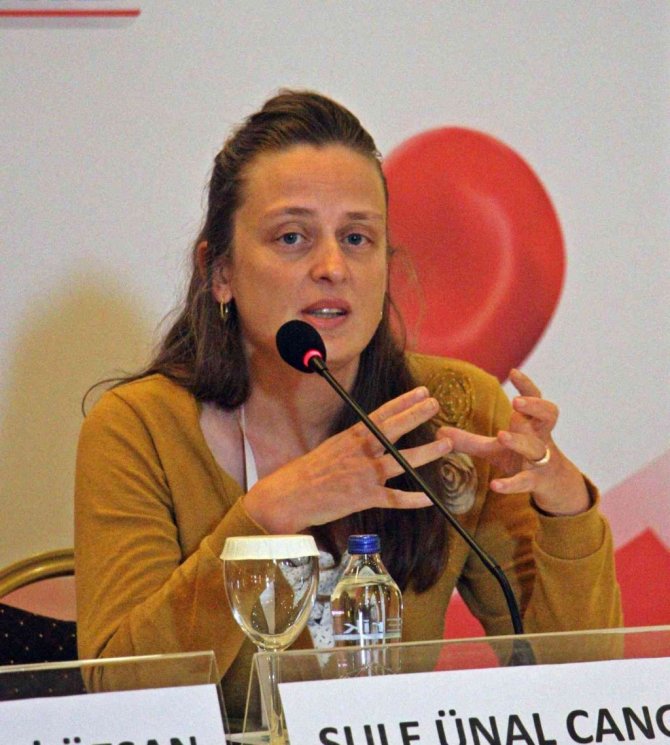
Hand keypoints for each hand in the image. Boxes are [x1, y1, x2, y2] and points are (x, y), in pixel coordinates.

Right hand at [243, 386, 453, 532]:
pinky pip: (393, 499)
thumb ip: (354, 444)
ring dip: (426, 453)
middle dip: (416, 415)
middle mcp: (360, 452)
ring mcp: (363, 475)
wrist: (289, 496)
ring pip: (401, 462)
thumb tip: (371, 437)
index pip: (381, 414)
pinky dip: (412, 499)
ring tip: (445, 444)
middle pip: (393, 430)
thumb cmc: (308, 473)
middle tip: (436, 404)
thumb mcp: (331, 448)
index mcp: (351, 438)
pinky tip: (429, 498)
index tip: (421, 392)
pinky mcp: (363, 497)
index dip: (403, 402)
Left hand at [438, 369, 590, 515]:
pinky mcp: (537, 482)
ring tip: (502, 436)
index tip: (514, 372)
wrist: (552, 485)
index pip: (535, 399)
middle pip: (548, 416)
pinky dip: (511, 484)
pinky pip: (526, 481)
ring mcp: (541, 460)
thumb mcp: (494, 448)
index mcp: (531, 424)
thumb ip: (468, 440)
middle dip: (534, 407)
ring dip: (520, 441)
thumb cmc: (521, 457)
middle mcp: (540, 438)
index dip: (527, 385)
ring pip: (536, 448)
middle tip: (516, 402)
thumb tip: (438, 431)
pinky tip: (495, 485)